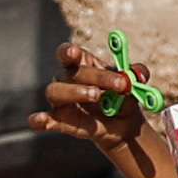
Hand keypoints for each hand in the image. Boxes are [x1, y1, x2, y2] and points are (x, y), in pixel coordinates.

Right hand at [39, 48, 176, 177]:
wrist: (123, 125)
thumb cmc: (123, 97)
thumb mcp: (135, 83)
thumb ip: (138, 73)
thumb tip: (138, 74)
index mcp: (82, 64)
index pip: (67, 53)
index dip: (68, 52)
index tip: (75, 53)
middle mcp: (66, 79)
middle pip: (70, 73)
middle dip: (96, 77)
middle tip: (118, 85)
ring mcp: (61, 101)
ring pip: (55, 92)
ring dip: (75, 93)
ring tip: (96, 97)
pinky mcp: (61, 121)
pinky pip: (46, 120)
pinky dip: (41, 120)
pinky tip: (39, 121)